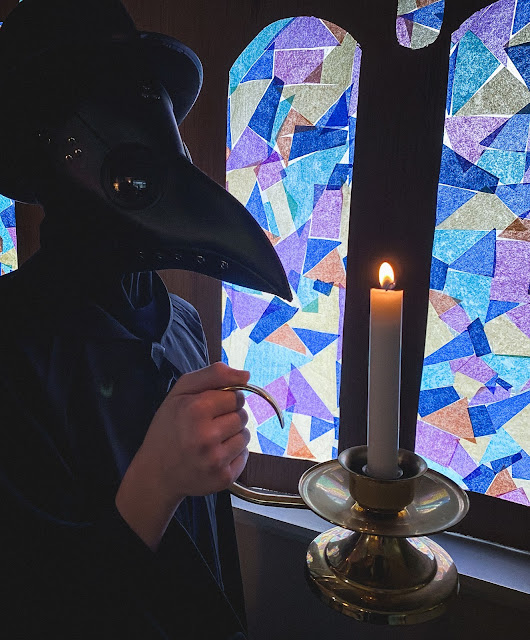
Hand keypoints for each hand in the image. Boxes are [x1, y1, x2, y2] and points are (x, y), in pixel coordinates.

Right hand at [116, 362, 250, 549]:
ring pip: (245, 436)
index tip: (210, 408)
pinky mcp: (223, 478)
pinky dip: (233, 454)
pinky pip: (244, 456)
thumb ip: (213, 374)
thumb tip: (246, 375)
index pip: (236, 396)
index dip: (224, 400)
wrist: (156, 473)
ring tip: (211, 440)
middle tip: (208, 425)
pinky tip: (214, 455)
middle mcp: (206, 436)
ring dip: (233, 435)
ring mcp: (215, 459)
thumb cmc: (169, 426)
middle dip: (229, 417)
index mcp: (195, 409)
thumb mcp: (181, 391)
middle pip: (242, 416)